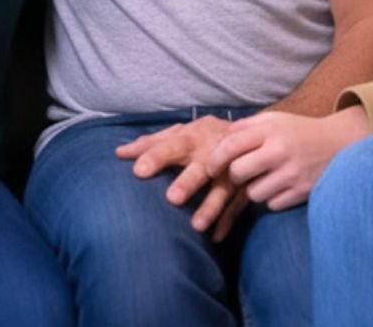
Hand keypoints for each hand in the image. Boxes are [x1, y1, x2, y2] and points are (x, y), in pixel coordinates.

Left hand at [116, 116, 246, 240]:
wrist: (254, 135)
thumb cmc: (205, 136)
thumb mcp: (181, 133)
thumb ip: (151, 143)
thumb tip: (119, 153)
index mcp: (193, 136)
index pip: (172, 144)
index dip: (156, 156)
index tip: (137, 171)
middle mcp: (213, 152)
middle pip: (201, 165)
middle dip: (188, 181)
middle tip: (172, 199)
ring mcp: (233, 169)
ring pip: (224, 188)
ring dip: (211, 207)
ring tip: (197, 227)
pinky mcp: (246, 186)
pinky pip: (239, 205)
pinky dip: (228, 221)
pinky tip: (216, 237)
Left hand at [208, 107, 370, 210]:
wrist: (338, 143)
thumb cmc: (297, 131)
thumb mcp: (274, 119)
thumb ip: (246, 126)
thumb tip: (219, 139)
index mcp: (269, 130)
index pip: (231, 145)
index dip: (215, 159)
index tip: (209, 168)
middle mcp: (279, 152)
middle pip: (237, 173)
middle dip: (233, 176)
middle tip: (238, 174)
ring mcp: (292, 174)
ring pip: (253, 194)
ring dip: (253, 189)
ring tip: (263, 178)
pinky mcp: (302, 193)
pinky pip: (272, 205)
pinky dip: (271, 199)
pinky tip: (279, 187)